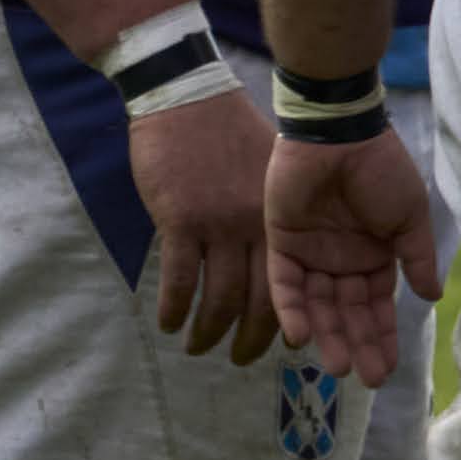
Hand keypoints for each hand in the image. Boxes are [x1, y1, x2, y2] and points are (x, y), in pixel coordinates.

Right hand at [130, 90, 283, 362]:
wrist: (189, 99)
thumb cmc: (229, 136)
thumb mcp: (265, 176)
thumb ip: (270, 217)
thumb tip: (275, 263)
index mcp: (281, 218)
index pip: (293, 284)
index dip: (289, 321)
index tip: (284, 344)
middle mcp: (257, 226)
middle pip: (261, 302)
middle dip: (251, 340)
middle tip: (239, 360)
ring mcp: (219, 225)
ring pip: (218, 300)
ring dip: (207, 332)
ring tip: (198, 347)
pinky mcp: (182, 221)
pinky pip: (180, 280)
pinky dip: (174, 308)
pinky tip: (168, 323)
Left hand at [265, 127, 446, 384]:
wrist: (339, 135)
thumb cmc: (382, 171)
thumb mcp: (410, 215)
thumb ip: (416, 257)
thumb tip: (432, 297)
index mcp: (376, 255)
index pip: (378, 306)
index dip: (383, 337)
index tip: (386, 370)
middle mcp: (343, 261)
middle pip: (348, 312)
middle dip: (357, 344)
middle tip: (363, 379)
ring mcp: (312, 254)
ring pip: (318, 305)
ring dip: (326, 335)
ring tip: (336, 365)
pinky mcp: (282, 244)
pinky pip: (285, 285)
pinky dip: (292, 310)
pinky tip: (300, 335)